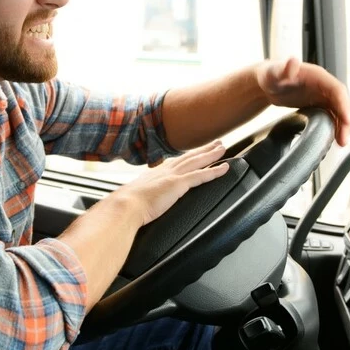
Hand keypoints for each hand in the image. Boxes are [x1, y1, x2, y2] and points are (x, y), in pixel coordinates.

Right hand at [110, 141, 229, 225]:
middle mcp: (166, 170)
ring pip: (197, 161)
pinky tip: (224, 168)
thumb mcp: (138, 196)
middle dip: (204, 149)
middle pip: (189, 157)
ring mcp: (173, 176)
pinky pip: (201, 176)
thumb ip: (145, 195)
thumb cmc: (128, 205)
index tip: (196, 152)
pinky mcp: (178, 184)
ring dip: (211, 154)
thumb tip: (142, 201)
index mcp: (156, 172)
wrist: (126, 206)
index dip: (189, 156)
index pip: (177, 161)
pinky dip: (214, 171)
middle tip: (216, 143)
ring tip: (222, 148)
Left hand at [256, 57, 349, 145]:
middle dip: (346, 121)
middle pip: (342, 102)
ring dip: (342, 126)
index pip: (337, 90)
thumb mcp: (275, 72)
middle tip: (343, 139)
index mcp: (318, 76)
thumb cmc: (270, 75)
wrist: (266, 82)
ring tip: (341, 142)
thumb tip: (293, 61)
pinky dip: (334, 126)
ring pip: (339, 111)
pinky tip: (333, 138)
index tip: (347, 120)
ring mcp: (322, 94)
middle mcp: (324, 85)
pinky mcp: (318, 103)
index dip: (344, 105)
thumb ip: (284, 69)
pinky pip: (331, 115)